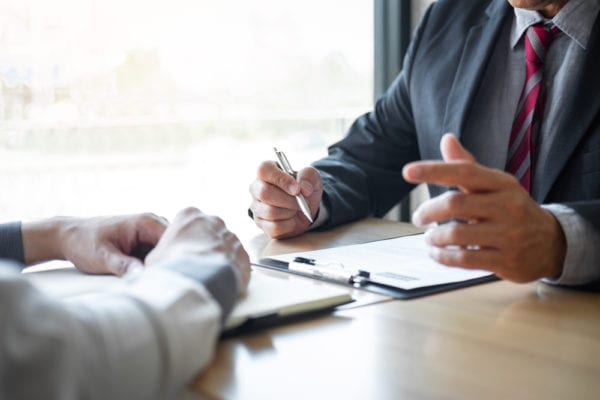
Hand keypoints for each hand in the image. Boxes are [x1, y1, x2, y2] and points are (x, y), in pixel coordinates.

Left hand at [22, 213, 167, 275]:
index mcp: (146, 222)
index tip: (164, 277)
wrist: (67, 237)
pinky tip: (146, 278)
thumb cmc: (82, 242)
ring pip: (166, 253)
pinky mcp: (145, 242)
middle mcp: (152, 224)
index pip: (174, 241)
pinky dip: (153, 266)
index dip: (173, 259)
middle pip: (173, 247)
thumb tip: (143, 275)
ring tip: (153, 282)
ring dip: (161, 266)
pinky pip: (157, 256)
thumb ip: (123, 266)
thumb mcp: (102, 257)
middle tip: (160, 283)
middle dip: (168, 263)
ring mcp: (149, 233)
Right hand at [145, 207, 250, 291]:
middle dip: (205, 247)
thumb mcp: (154, 257)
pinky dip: (232, 271)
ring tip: (208, 277)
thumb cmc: (172, 267)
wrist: (197, 282)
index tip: (181, 254)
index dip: (184, 240)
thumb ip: (163, 252)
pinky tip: (221, 282)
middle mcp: (214, 221)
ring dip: (219, 259)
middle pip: (209, 233)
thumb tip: (162, 262)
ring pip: (225, 247)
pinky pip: (237, 262)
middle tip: (196, 266)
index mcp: (190, 215)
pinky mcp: (244, 254)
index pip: (188, 222)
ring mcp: (231, 237)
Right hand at [249, 161, 322, 238]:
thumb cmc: (304, 189)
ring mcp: (257, 207)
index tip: (297, 189)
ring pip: (270, 212)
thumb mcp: (312, 177)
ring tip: (296, 208)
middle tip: (301, 201)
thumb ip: (309, 176)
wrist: (306, 208)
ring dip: (290, 211)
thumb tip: (304, 188)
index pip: (264, 170)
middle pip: (264, 193)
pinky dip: (288, 225)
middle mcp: (257, 188)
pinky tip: (291, 219)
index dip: (281, 180)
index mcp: (266, 171)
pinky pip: (274, 227)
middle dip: (288, 200)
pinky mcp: (261, 224)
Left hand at [402, 133, 565, 282]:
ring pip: (457, 234)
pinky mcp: (505, 261)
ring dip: (434, 237)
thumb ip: (467, 166)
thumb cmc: (511, 209)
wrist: (551, 244)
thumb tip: (447, 138)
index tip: (407, 172)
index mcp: (502, 183)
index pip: (464, 171)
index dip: (433, 170)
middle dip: (429, 211)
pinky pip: (464, 259)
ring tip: (429, 237)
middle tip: (418, 217)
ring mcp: (508, 235)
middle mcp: (507, 206)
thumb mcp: (494, 185)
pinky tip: (437, 253)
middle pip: (456, 204)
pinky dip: (443, 257)